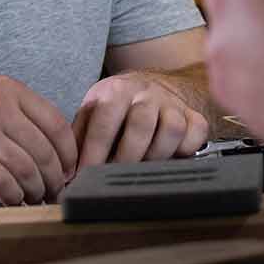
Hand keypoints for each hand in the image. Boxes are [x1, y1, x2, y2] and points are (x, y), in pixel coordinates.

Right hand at [0, 74, 78, 204]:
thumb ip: (16, 113)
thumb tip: (52, 148)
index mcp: (8, 89)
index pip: (57, 125)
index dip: (69, 155)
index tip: (69, 172)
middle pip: (44, 152)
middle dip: (55, 179)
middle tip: (54, 193)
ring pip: (25, 169)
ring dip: (34, 191)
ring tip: (34, 199)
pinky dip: (12, 197)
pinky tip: (12, 201)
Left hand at [74, 72, 212, 167]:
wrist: (151, 86)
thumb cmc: (116, 107)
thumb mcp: (92, 113)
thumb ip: (78, 139)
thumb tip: (67, 173)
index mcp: (117, 90)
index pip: (105, 120)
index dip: (95, 151)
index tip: (86, 174)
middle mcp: (146, 93)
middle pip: (141, 124)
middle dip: (126, 157)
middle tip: (116, 176)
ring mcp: (172, 103)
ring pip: (172, 128)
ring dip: (157, 154)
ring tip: (144, 168)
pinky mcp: (193, 114)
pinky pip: (197, 131)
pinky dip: (187, 148)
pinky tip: (172, 158)